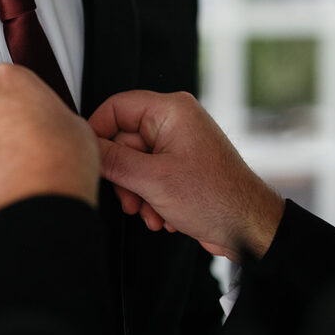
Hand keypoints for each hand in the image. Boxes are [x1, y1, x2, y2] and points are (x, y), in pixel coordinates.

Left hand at [0, 63, 98, 234]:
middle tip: (15, 154)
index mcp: (8, 80)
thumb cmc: (60, 169)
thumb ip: (50, 116)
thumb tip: (46, 128)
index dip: (18, 108)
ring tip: (3, 178)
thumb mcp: (76, 126)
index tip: (24, 124)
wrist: (39, 212)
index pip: (7, 84)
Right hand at [89, 91, 283, 260]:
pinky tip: (163, 215)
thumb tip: (87, 148)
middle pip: (124, 139)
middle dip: (124, 175)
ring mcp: (180, 143)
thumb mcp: (153, 180)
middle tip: (129, 198)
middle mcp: (176, 121)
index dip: (98, 132)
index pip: (117, 107)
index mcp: (171, 110)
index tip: (90, 158)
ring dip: (137, 191)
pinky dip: (151, 196)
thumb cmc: (216, 198)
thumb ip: (113, 161)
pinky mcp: (182, 165)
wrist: (247, 227)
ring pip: (135, 162)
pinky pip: (150, 175)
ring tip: (150, 211)